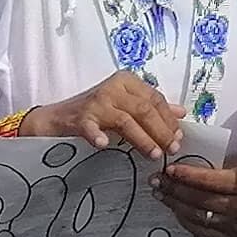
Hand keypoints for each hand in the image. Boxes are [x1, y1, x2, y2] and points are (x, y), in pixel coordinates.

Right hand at [22, 71, 184, 157]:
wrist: (56, 117)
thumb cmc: (95, 111)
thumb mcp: (125, 104)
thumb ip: (151, 107)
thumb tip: (180, 113)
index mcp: (127, 81)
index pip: (155, 99)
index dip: (169, 119)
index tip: (179, 137)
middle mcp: (113, 87)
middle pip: (144, 109)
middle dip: (161, 131)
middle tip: (172, 149)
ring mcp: (96, 102)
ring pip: (126, 120)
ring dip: (142, 138)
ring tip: (154, 154)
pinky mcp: (80, 117)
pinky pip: (91, 126)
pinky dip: (98, 135)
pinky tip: (104, 145)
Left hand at [158, 149, 236, 236]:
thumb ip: (214, 164)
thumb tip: (183, 165)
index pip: (209, 180)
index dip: (186, 175)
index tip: (169, 169)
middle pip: (200, 200)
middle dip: (174, 190)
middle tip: (157, 182)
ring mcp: (236, 225)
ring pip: (198, 217)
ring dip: (176, 205)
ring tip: (162, 195)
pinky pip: (203, 231)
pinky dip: (186, 220)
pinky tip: (177, 210)